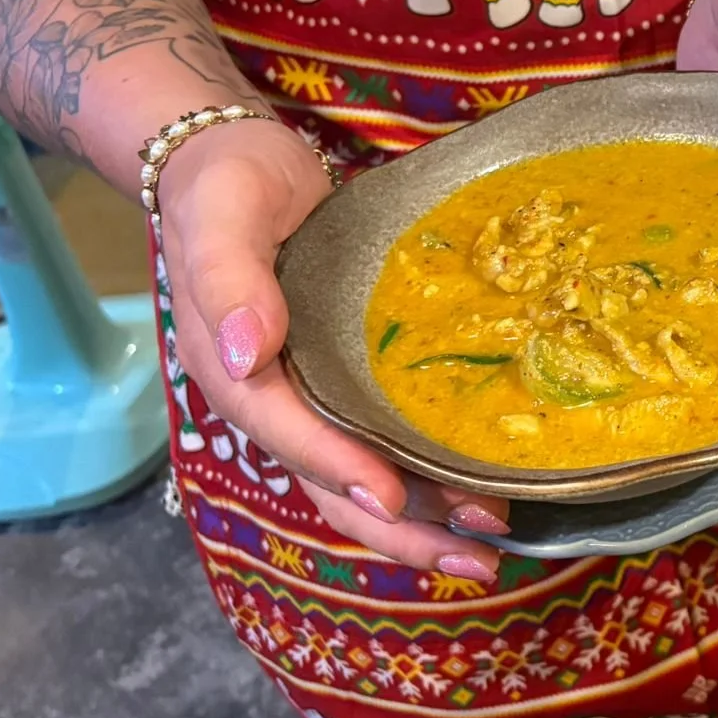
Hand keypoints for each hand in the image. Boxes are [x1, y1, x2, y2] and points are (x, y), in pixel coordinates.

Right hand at [158, 119, 509, 581]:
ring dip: (426, 515)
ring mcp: (310, 394)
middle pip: (332, 483)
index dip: (341, 468)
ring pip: (364, 476)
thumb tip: (244, 351)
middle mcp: (273, 399)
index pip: (289, 433)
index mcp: (233, 371)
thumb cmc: (226, 186)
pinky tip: (480, 487)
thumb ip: (229, 280)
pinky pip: (384, 441)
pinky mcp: (344, 379)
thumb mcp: (221, 216)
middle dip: (402, 527)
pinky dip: (428, 473)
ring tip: (495, 540)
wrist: (234, 161)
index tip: (394, 498)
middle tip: (477, 556)